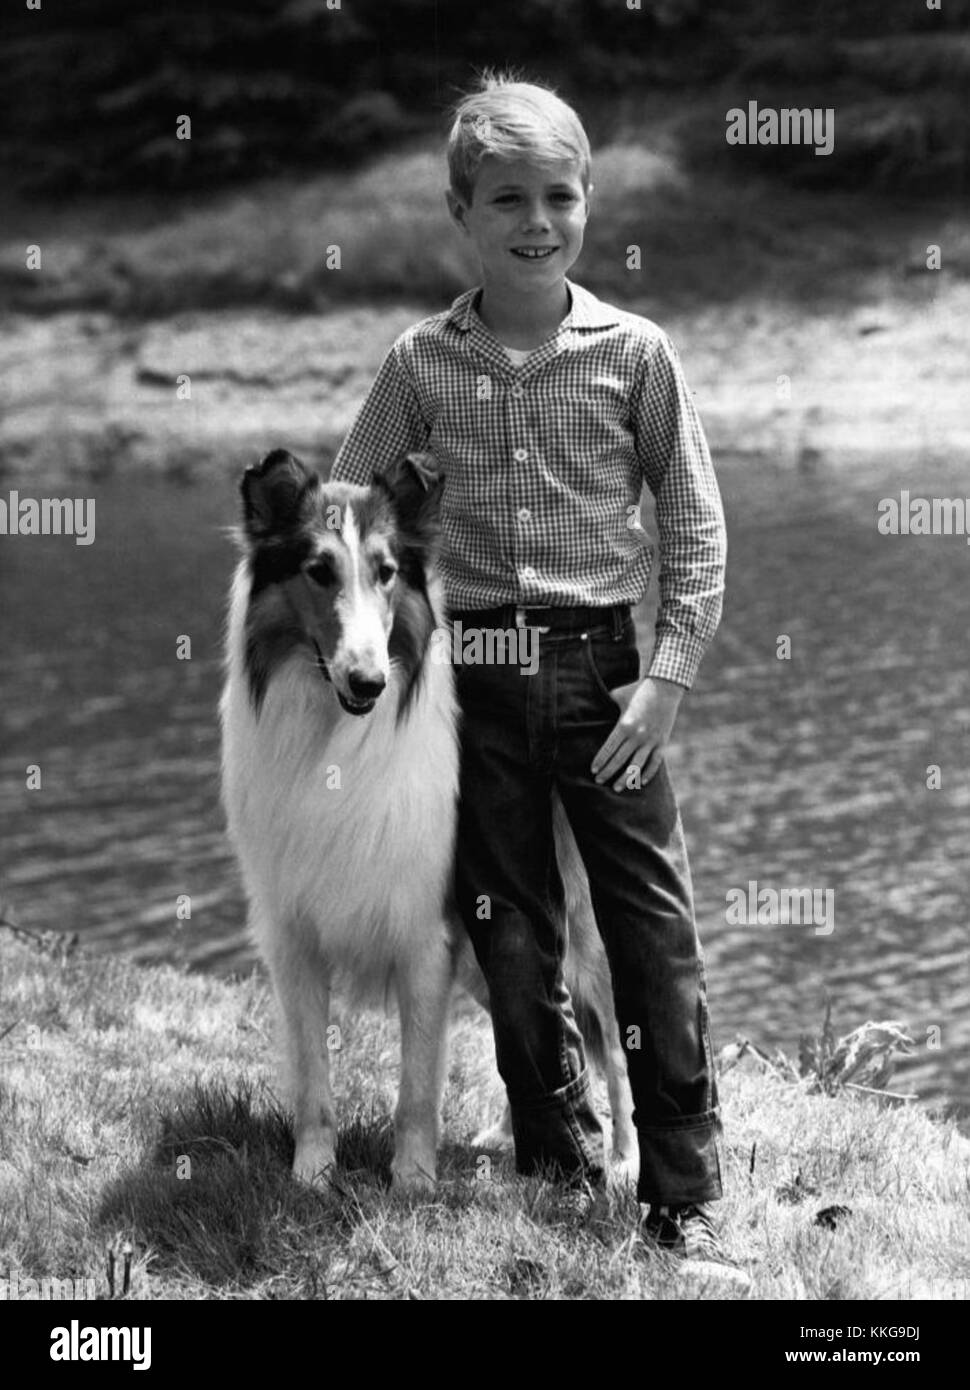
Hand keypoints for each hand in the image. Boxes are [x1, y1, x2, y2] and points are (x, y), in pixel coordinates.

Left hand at [590, 676, 685, 791]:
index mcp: (624, 725)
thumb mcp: (618, 696)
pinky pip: (655, 762)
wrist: (664, 686)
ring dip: (625, 779)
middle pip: (619, 760)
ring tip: (616, 788)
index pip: (608, 749)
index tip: (593, 770)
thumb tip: (593, 708)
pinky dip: (648, 773)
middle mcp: (637, 736)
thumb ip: (607, 706)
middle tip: (598, 781)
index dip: (600, 761)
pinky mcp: (662, 742)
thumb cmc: (637, 690)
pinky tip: (640, 781)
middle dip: (607, 772)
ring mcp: (651, 740)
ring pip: (636, 766)